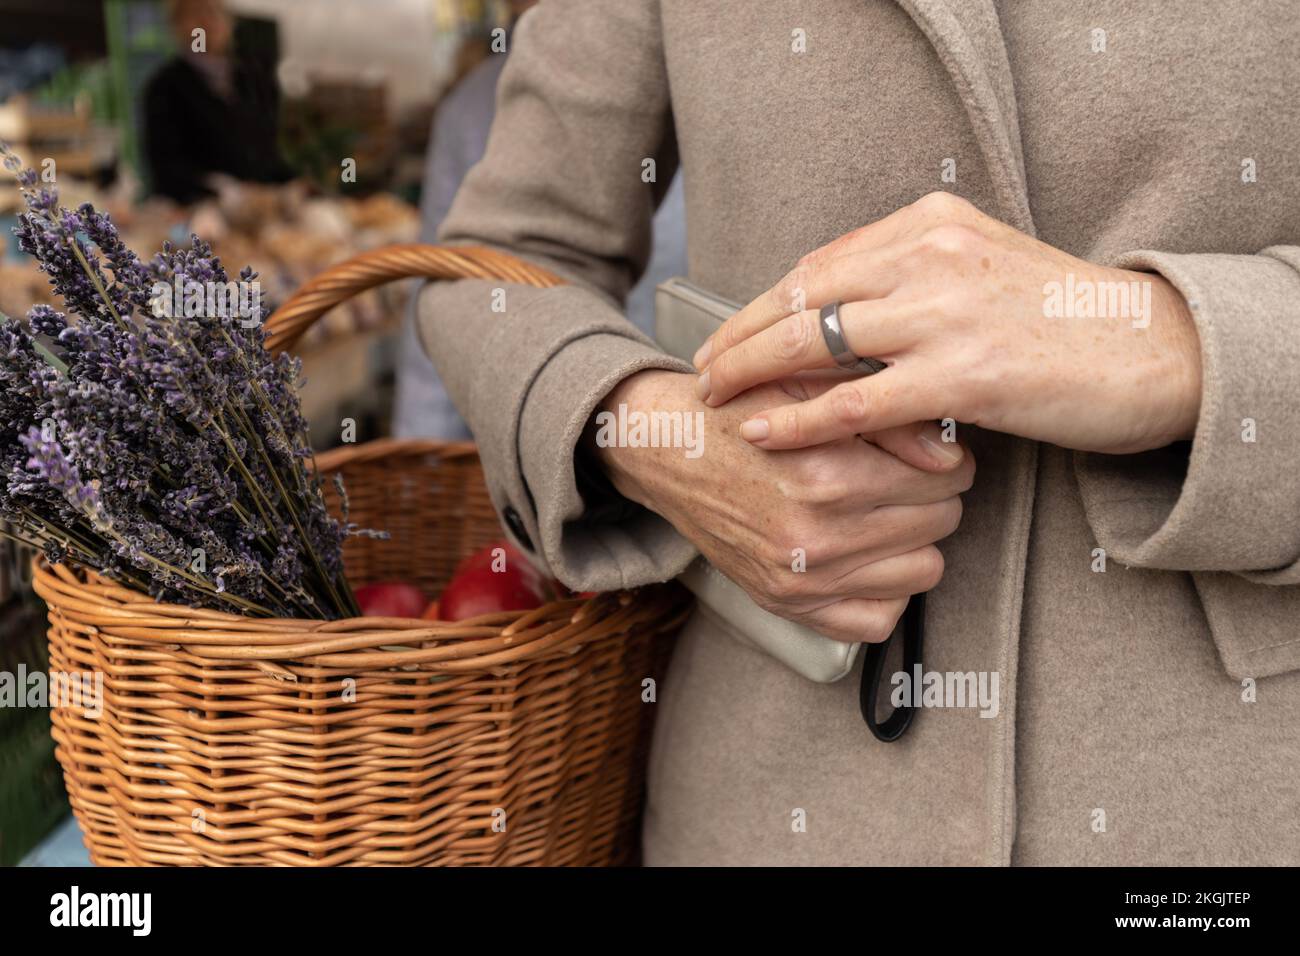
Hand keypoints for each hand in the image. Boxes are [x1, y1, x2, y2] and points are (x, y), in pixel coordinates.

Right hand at [592, 369, 973, 642]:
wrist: (668, 451)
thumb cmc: (741, 411)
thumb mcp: (811, 388)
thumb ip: (887, 418)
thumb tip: (952, 456)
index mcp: (827, 475)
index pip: (948, 475)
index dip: (948, 455)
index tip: (928, 450)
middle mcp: (817, 537)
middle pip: (942, 520)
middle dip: (934, 493)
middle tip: (905, 475)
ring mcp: (802, 581)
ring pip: (925, 570)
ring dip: (916, 540)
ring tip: (886, 512)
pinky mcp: (788, 606)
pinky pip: (879, 620)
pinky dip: (886, 590)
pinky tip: (868, 555)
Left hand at [694, 191, 1202, 454]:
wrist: (1152, 350)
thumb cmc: (1061, 320)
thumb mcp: (980, 269)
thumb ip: (911, 277)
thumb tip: (836, 308)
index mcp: (931, 222)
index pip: (819, 263)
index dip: (762, 303)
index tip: (726, 333)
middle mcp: (931, 254)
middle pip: (802, 295)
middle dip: (739, 336)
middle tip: (701, 371)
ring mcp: (947, 312)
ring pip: (815, 341)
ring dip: (752, 373)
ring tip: (714, 399)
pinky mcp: (964, 374)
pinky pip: (856, 400)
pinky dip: (799, 419)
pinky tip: (762, 431)